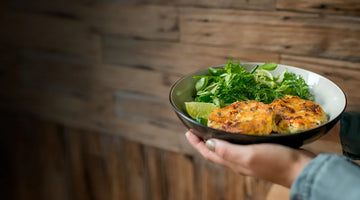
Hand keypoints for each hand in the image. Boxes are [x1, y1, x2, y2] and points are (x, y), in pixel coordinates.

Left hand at [185, 130, 314, 187]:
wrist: (302, 168)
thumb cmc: (276, 162)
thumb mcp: (248, 155)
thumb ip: (228, 151)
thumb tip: (207, 143)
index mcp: (234, 162)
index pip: (209, 153)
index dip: (196, 143)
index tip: (188, 131)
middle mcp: (239, 161)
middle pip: (216, 151)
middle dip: (204, 140)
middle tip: (198, 126)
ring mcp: (250, 157)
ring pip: (228, 147)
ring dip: (218, 137)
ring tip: (214, 124)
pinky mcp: (261, 152)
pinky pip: (242, 143)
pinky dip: (235, 135)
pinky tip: (239, 127)